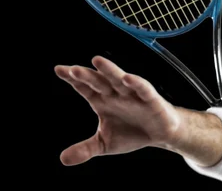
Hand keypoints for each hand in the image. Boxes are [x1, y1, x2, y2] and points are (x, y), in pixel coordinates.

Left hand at [54, 55, 180, 165]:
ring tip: (97, 61)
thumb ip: (85, 149)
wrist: (161, 134)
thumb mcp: (105, 144)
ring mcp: (133, 94)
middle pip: (99, 82)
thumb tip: (62, 159)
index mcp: (102, 101)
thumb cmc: (132, 132)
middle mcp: (116, 94)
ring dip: (109, 70)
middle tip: (73, 70)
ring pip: (119, 79)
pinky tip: (127, 78)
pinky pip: (143, 89)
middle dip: (87, 76)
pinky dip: (136, 83)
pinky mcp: (151, 99)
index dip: (73, 79)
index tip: (59, 70)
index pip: (85, 88)